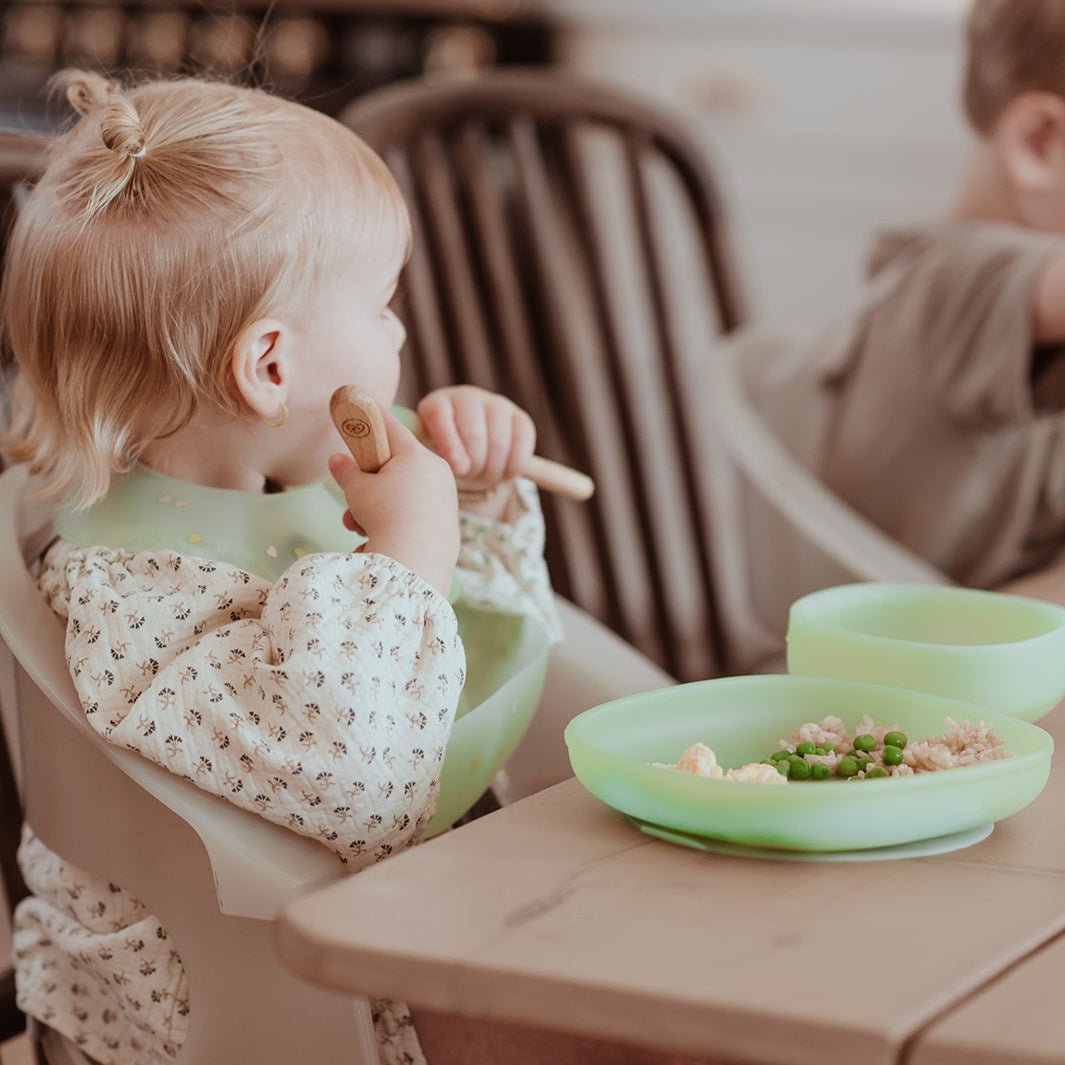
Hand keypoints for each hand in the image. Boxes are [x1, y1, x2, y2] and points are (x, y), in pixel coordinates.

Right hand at [328, 410, 458, 595]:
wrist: (417, 560)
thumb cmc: (386, 515)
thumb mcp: (357, 490)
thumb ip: (347, 472)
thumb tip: (338, 460)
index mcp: (416, 455)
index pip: (391, 426)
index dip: (371, 416)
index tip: (361, 404)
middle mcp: (437, 471)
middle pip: (396, 466)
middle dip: (368, 484)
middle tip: (351, 499)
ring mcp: (445, 498)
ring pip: (403, 495)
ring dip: (375, 510)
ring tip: (357, 528)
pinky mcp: (448, 523)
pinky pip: (415, 516)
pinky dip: (395, 525)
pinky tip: (377, 544)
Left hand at [417, 386, 535, 492]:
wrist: (471, 451)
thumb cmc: (444, 456)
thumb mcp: (428, 456)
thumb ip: (426, 458)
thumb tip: (441, 465)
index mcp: (438, 404)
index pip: (440, 416)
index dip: (450, 444)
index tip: (458, 469)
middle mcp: (468, 397)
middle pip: (474, 433)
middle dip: (474, 464)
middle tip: (469, 476)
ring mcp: (497, 405)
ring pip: (500, 442)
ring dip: (493, 469)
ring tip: (483, 476)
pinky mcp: (521, 418)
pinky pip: (523, 445)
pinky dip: (514, 466)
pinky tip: (504, 473)